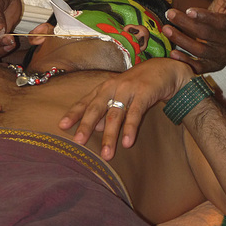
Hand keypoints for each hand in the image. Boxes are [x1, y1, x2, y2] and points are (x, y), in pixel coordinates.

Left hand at [59, 58, 190, 160]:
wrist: (163, 70)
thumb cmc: (137, 86)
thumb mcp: (119, 96)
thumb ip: (106, 111)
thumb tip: (94, 128)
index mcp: (104, 88)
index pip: (86, 101)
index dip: (74, 113)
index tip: (62, 126)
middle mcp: (113, 87)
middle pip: (96, 107)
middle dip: (87, 125)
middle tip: (79, 142)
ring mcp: (128, 89)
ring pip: (116, 114)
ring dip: (110, 135)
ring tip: (107, 155)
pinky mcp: (144, 93)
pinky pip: (136, 113)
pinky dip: (130, 128)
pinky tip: (127, 143)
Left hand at [163, 0, 225, 73]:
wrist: (223, 31)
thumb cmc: (223, 12)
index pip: (222, 22)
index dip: (205, 17)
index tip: (188, 9)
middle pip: (207, 35)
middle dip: (186, 24)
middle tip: (169, 14)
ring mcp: (223, 56)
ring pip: (201, 51)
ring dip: (182, 40)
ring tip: (166, 29)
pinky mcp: (214, 66)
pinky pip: (200, 67)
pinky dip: (186, 61)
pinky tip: (172, 53)